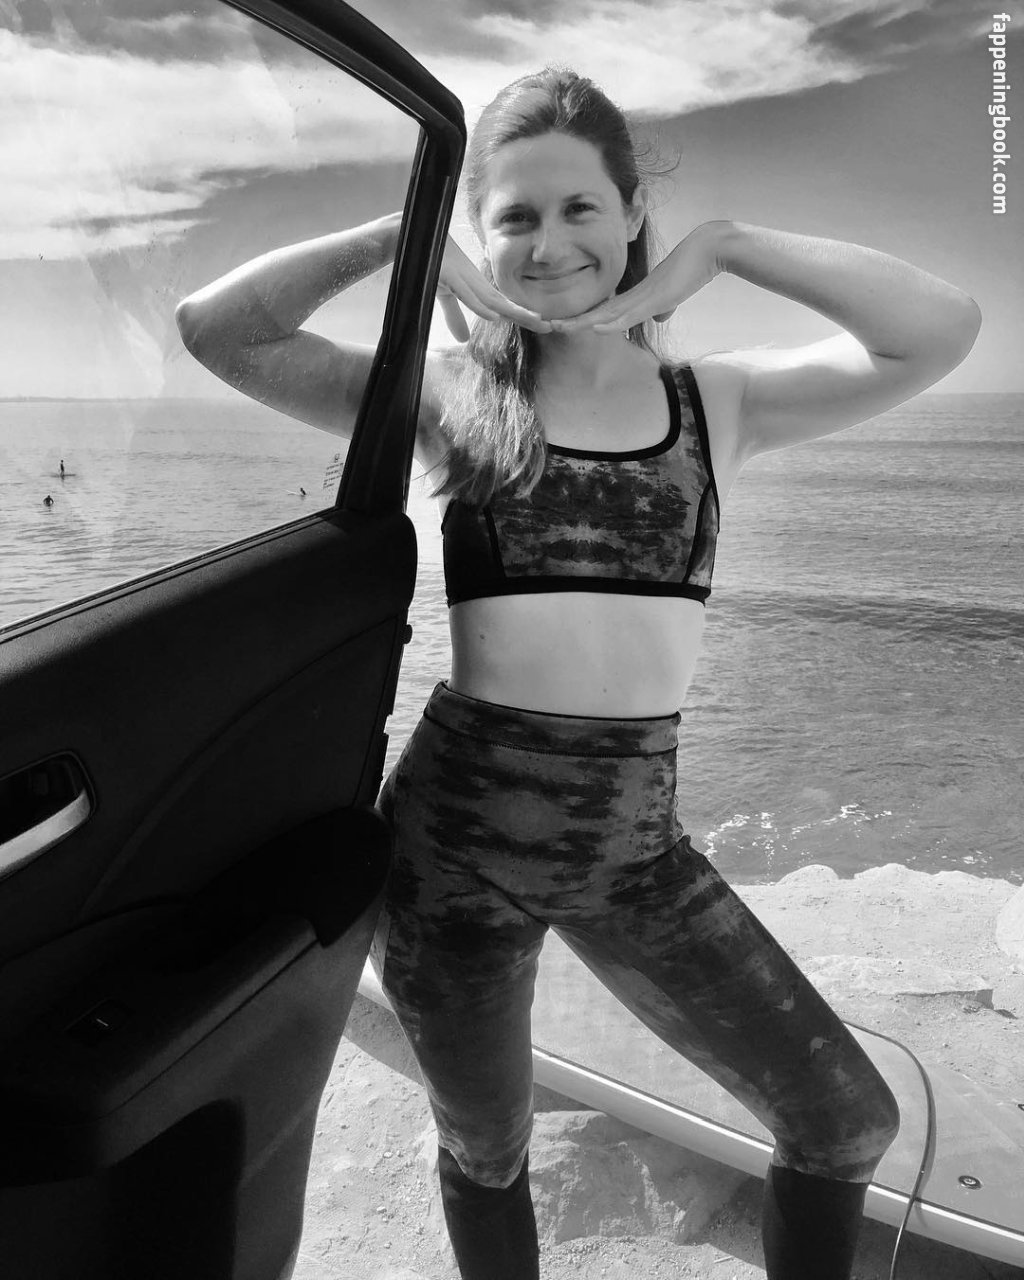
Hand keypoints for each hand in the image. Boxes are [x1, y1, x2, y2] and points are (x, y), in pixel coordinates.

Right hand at [437, 237, 551, 341]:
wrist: (411, 234)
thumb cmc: (431, 261)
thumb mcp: (444, 294)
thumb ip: (455, 315)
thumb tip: (464, 339)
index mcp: (474, 287)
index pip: (502, 306)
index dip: (522, 316)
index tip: (544, 326)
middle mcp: (471, 282)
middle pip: (502, 303)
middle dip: (525, 315)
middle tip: (549, 327)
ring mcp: (459, 277)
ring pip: (489, 298)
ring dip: (511, 310)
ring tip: (533, 320)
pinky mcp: (445, 274)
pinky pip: (464, 292)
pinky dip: (478, 305)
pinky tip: (494, 316)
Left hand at [548, 222, 727, 334]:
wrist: (707, 249)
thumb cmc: (691, 269)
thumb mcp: (672, 295)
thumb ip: (662, 307)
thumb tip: (658, 317)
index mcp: (634, 297)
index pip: (602, 311)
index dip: (581, 319)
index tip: (562, 325)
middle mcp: (632, 296)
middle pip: (596, 311)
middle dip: (571, 320)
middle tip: (545, 325)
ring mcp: (641, 296)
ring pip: (605, 313)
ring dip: (582, 322)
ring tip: (558, 327)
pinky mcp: (653, 297)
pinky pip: (628, 313)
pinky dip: (611, 322)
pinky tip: (595, 327)